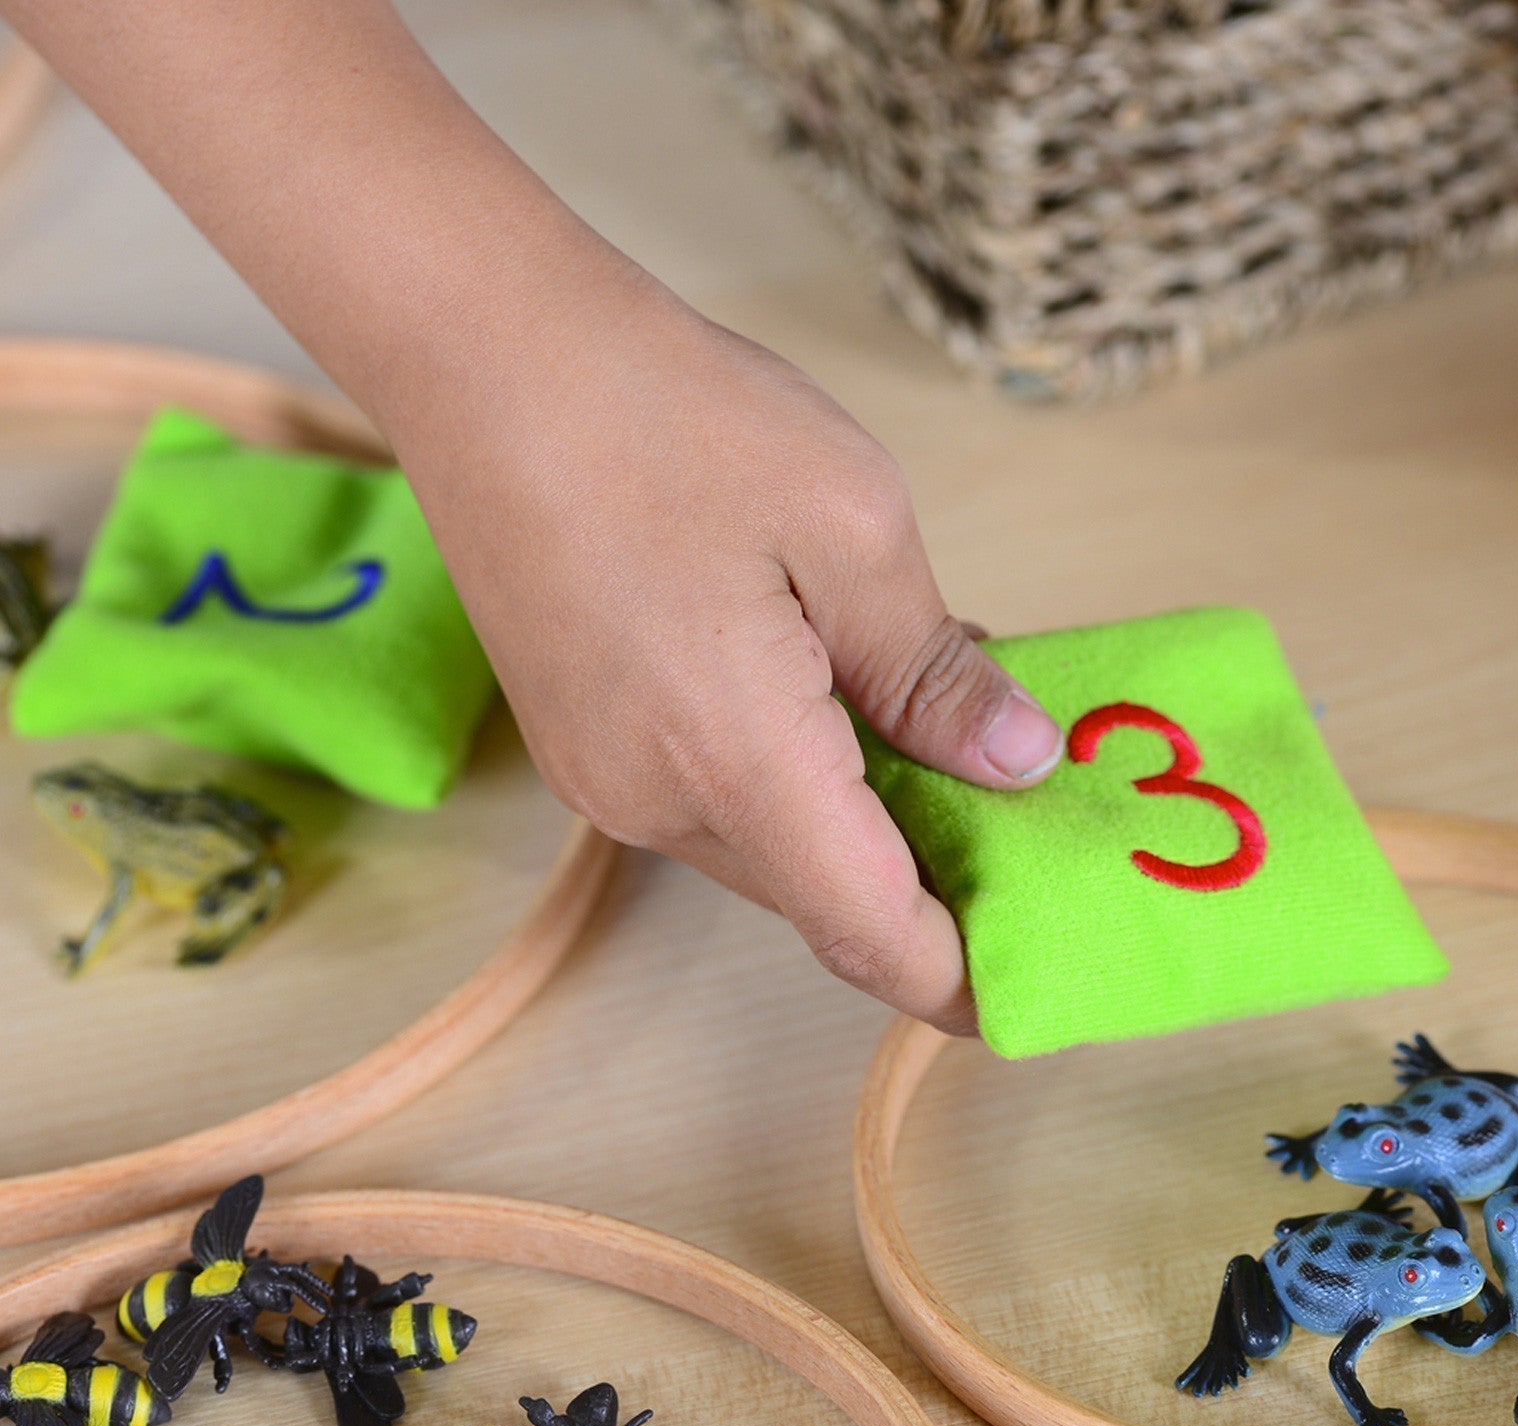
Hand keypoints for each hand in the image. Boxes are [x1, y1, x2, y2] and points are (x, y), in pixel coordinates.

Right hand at [0, 0, 1062, 1037]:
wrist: (478, 350)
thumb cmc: (671, 414)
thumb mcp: (853, 525)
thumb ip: (937, 672)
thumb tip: (1021, 765)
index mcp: (738, 762)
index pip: (873, 936)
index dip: (963, 978)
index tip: (1037, 980)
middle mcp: (660, 805)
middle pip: (827, 905)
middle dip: (930, 896)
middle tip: (1031, 839)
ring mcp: (608, 786)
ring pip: (774, 859)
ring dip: (865, 834)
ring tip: (953, 744)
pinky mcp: (584, 752)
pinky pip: (718, 809)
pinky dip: (799, 791)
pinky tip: (849, 708)